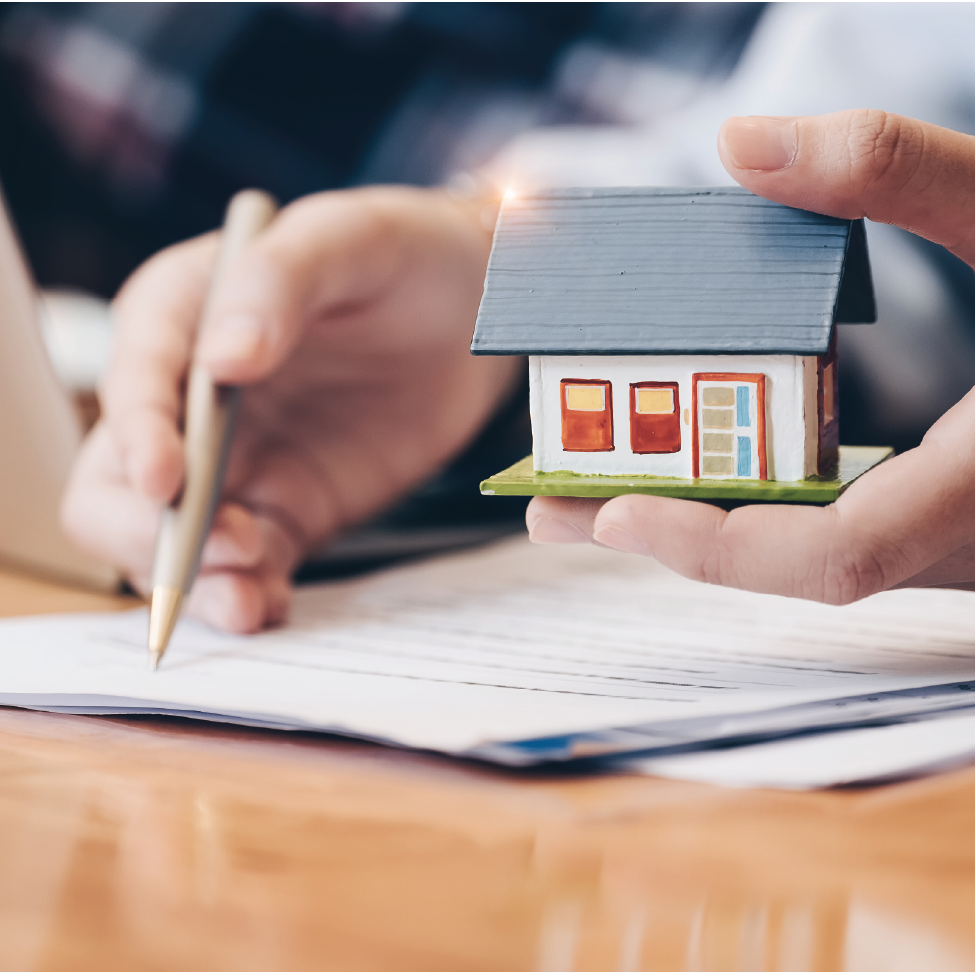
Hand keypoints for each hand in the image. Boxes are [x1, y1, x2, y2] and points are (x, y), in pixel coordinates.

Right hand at [63, 187, 519, 630]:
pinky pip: (248, 562)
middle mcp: (192, 401)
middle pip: (120, 485)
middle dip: (151, 532)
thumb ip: (276, 285)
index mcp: (181, 317)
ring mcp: (239, 463)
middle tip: (220, 553)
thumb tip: (219, 361)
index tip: (171, 481)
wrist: (474, 310)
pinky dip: (249, 590)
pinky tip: (270, 605)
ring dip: (198, 579)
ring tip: (248, 602)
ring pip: (178, 541)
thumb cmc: (402, 254)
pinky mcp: (288, 506)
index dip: (138, 437)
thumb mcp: (344, 240)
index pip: (132, 386)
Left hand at [527, 110, 974, 601]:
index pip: (830, 560)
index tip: (606, 515)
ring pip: (813, 560)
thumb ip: (902, 177)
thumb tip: (742, 143)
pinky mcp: (952, 526)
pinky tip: (700, 471)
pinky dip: (760, 509)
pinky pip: (839, 535)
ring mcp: (963, 546)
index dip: (711, 549)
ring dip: (703, 527)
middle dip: (669, 540)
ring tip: (596, 491)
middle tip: (552, 508)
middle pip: (792, 569)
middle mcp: (972, 543)